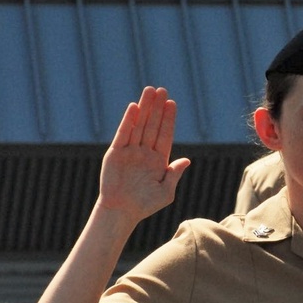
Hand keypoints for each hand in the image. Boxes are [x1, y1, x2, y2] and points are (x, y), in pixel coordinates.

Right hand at [96, 86, 190, 221]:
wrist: (122, 212)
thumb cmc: (145, 205)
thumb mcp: (166, 191)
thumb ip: (174, 174)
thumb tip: (186, 160)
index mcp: (158, 160)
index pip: (164, 134)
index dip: (168, 119)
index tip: (172, 103)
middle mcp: (144, 152)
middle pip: (152, 125)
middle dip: (157, 108)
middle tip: (162, 90)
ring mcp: (130, 151)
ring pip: (139, 125)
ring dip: (144, 108)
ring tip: (149, 91)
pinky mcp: (116, 153)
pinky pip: (123, 133)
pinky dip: (128, 120)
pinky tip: (134, 107)